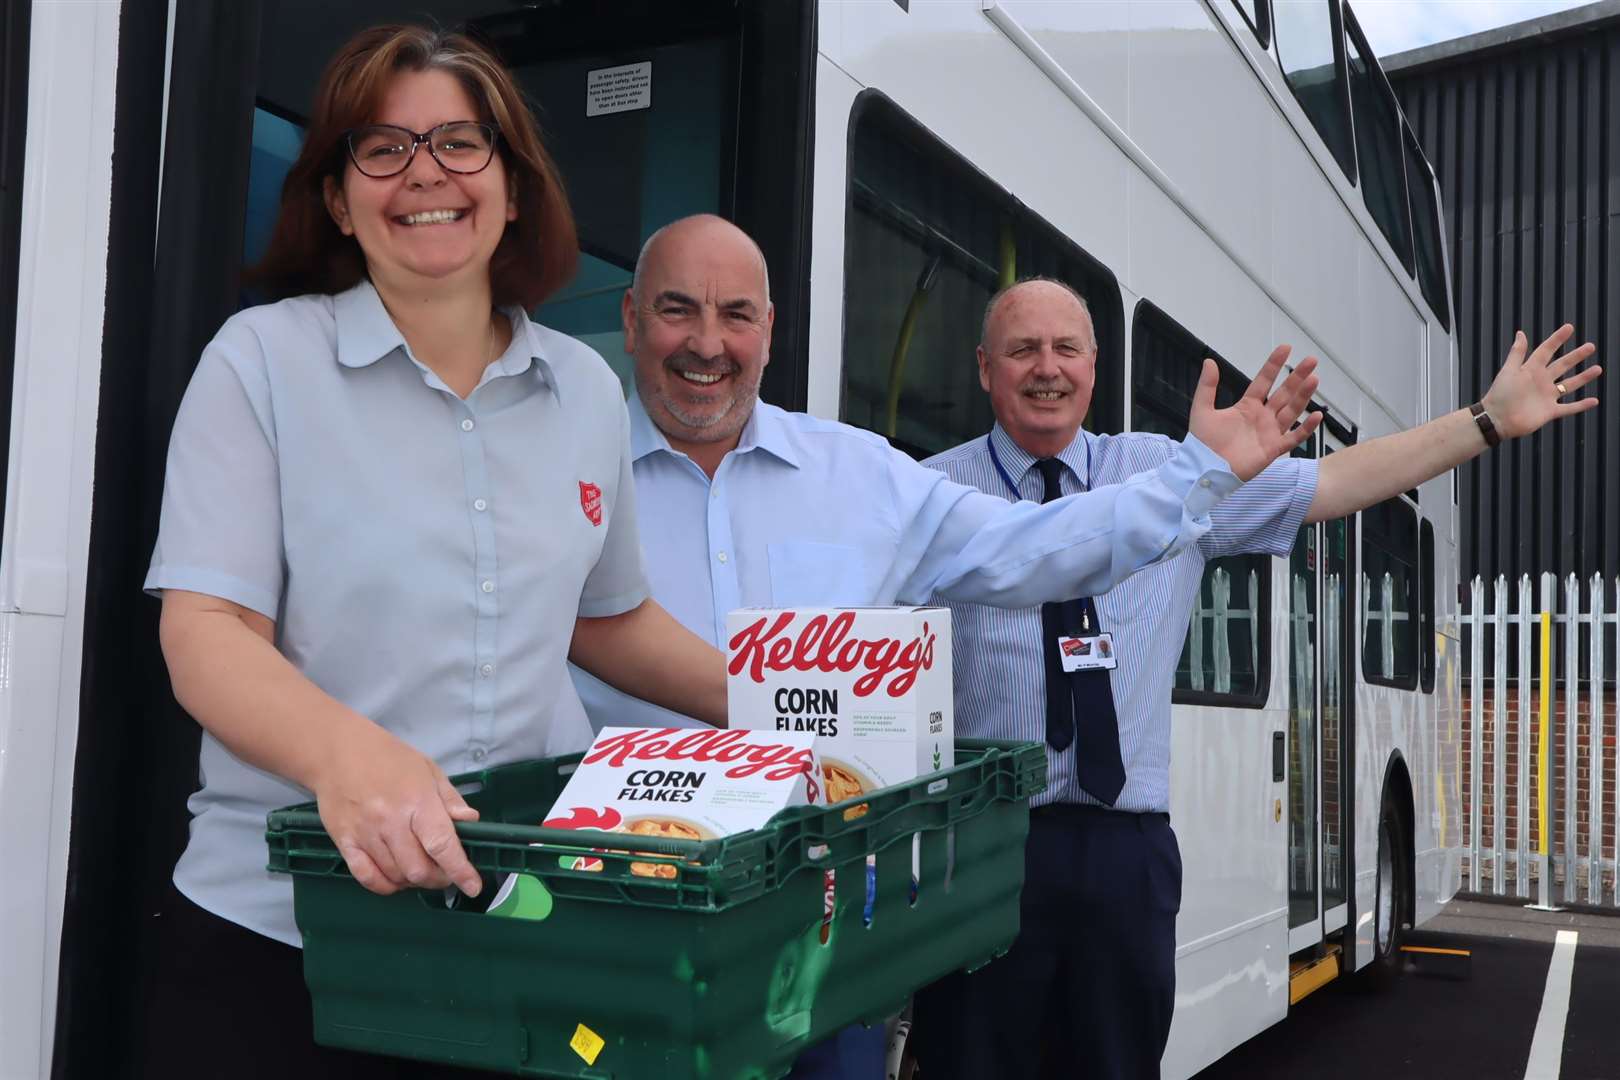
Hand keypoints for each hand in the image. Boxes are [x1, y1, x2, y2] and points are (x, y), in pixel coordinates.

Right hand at [312, 718, 481, 896]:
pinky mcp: (344, 842)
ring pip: (395, 876)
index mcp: (417, 801)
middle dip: (439, 879)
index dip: (460, 870)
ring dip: (414, 881)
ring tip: (421, 870)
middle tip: (445, 873)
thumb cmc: (389, 758)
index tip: (473, 885)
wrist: (339, 750)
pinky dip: (386, 886)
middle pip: (419, 869)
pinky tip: (396, 878)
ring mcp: (365, 834)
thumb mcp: (428, 770)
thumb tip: (470, 822)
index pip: (442, 844)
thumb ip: (450, 800)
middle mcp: (391, 821)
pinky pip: (367, 877)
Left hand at [1189, 345, 1322, 480]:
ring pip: (1291, 411)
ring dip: (1303, 396)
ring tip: (1314, 379)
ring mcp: (1269, 432)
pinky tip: (1316, 415)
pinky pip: (1294, 437)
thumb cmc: (1202, 442)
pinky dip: (1306, 428)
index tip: (1286, 348)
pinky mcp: (1273, 449)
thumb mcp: (1202, 409)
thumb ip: (1207, 386)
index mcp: (1247, 406)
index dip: (1274, 365)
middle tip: (1311, 361)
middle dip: (1297, 377)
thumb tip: (1209, 361)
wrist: (1204, 468)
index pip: (1264, 381)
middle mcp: (1261, 417)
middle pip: (1284, 393)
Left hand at [1480, 325, 1600, 438]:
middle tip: (1590, 346)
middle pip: (1562, 365)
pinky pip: (1569, 408)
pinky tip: (1594, 401)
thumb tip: (1521, 332)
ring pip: (1569, 385)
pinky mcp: (1550, 412)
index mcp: (1531, 369)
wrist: (1496, 420)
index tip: (1569, 328)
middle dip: (1576, 356)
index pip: (1546, 350)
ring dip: (1584, 377)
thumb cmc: (1499, 394)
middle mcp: (1541, 381)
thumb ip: (1517, 353)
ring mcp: (1547, 396)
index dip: (1557, 339)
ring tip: (1598, 369)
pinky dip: (1581, 405)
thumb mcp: (1509, 371)